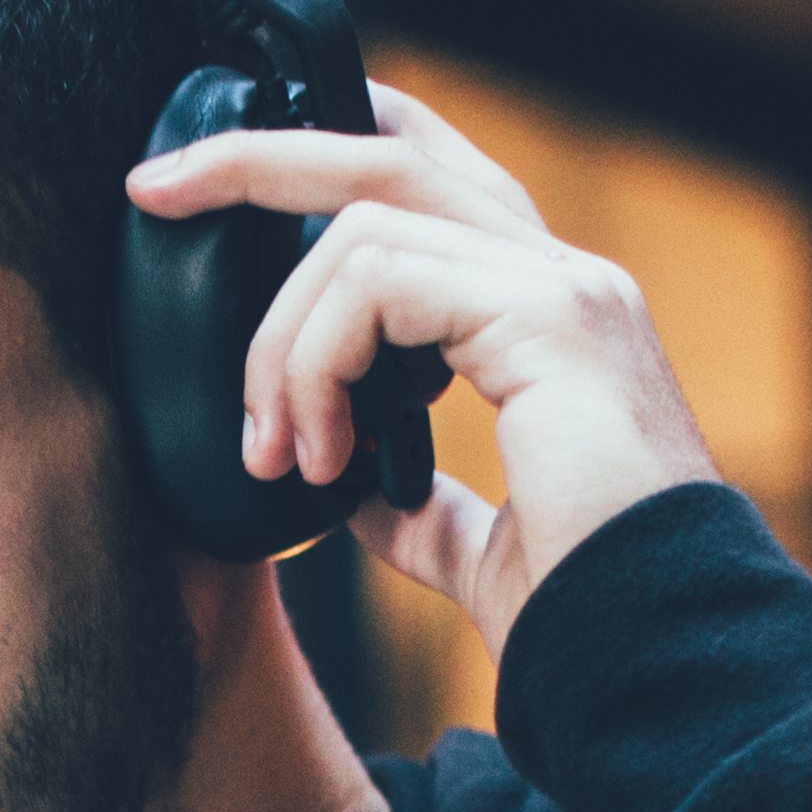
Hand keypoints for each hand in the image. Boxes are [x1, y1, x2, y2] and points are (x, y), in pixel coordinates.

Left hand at [124, 80, 719, 674]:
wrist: (656, 663)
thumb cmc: (586, 616)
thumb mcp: (481, 550)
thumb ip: (419, 506)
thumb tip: (345, 490)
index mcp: (551, 316)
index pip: (427, 184)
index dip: (315, 166)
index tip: (202, 201)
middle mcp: (567, 278)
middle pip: (392, 147)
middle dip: (258, 155)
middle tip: (155, 191)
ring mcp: (565, 287)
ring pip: (362, 222)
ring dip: (283, 342)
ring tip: (275, 453)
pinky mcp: (549, 317)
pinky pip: (379, 283)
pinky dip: (316, 363)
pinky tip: (318, 453)